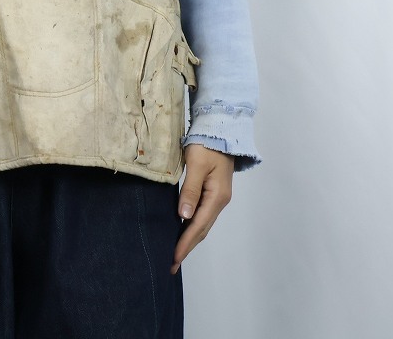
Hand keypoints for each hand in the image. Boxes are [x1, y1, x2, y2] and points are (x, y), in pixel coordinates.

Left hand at [171, 144, 233, 273]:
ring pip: (202, 223)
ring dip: (189, 239)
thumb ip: (190, 190)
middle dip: (187, 247)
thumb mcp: (196, 165)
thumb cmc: (207, 144)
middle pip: (202, 229)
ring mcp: (217, 197)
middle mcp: (219, 201)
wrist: (221, 129)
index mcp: (217, 197)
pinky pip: (201, 214)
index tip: (173, 258)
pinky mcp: (212, 191)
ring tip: (176, 253)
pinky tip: (183, 230)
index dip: (185, 243)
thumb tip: (184, 217)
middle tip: (171, 264)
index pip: (198, 226)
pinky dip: (192, 226)